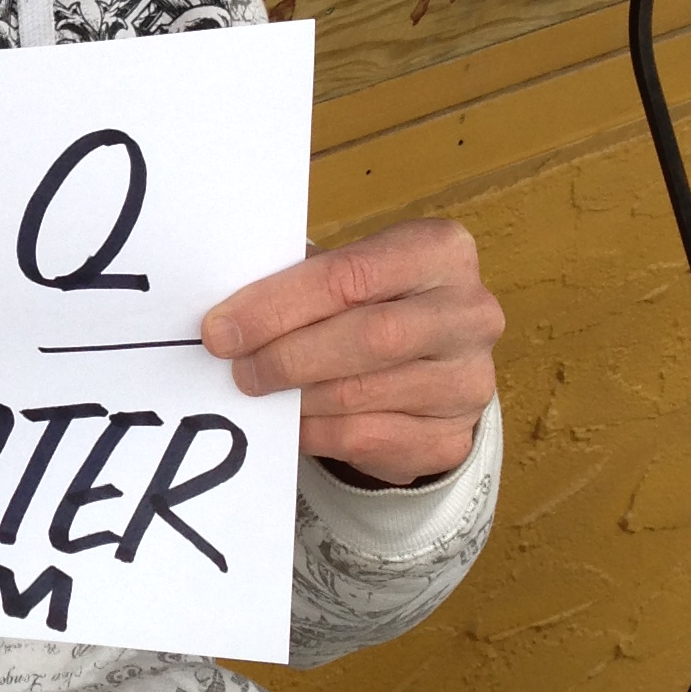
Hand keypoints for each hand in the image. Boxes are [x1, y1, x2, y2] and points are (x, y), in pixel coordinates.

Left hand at [201, 219, 502, 487]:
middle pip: (368, 337)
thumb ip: (298, 281)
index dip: (277, 305)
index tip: (221, 329)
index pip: (349, 275)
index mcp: (439, 251)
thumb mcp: (345, 275)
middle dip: (288, 356)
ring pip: (362, 395)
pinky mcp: (453, 437)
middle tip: (238, 370)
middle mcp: (469, 313)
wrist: (432, 366)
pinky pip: (367, 439)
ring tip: (259, 392)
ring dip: (296, 399)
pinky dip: (315, 433)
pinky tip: (291, 423)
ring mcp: (469, 379)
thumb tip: (228, 314)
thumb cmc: (372, 305)